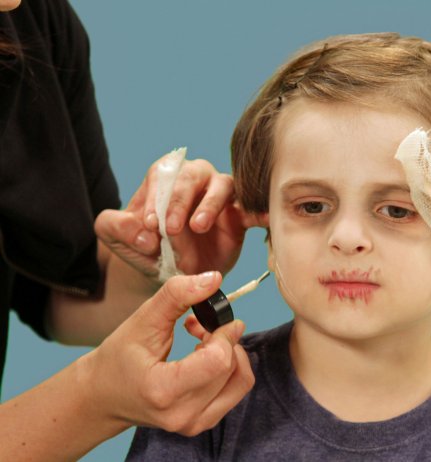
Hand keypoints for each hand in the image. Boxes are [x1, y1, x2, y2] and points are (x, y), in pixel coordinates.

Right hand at [84, 271, 254, 434]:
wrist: (103, 396)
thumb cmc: (119, 357)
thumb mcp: (142, 319)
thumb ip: (178, 295)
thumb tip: (214, 279)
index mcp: (163, 391)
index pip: (218, 361)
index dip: (223, 334)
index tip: (211, 320)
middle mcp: (183, 414)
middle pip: (231, 367)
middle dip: (223, 339)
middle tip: (198, 326)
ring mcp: (194, 424)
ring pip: (241, 380)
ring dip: (230, 353)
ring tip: (203, 341)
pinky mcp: (203, 424)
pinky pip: (236, 390)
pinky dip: (229, 367)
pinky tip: (205, 356)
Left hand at [95, 156, 259, 278]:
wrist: (171, 268)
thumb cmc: (146, 245)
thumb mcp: (118, 237)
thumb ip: (117, 228)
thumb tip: (142, 233)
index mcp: (165, 177)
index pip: (161, 176)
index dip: (154, 197)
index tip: (148, 224)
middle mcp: (195, 179)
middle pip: (192, 175)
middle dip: (180, 201)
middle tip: (170, 228)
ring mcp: (220, 196)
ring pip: (223, 185)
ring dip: (211, 204)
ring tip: (199, 227)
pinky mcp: (239, 217)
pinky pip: (252, 210)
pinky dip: (258, 213)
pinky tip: (262, 219)